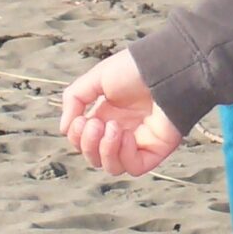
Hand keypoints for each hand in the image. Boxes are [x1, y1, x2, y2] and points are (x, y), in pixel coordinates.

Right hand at [59, 50, 183, 175]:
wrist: (168, 65)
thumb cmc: (137, 68)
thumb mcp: (97, 78)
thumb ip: (75, 99)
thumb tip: (64, 128)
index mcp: (108, 116)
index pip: (83, 141)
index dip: (76, 136)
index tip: (80, 119)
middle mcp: (123, 131)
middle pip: (94, 157)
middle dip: (87, 143)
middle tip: (96, 123)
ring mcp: (141, 142)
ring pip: (112, 167)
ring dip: (104, 151)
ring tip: (112, 127)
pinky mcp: (157, 148)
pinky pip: (134, 168)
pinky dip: (123, 156)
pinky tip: (126, 135)